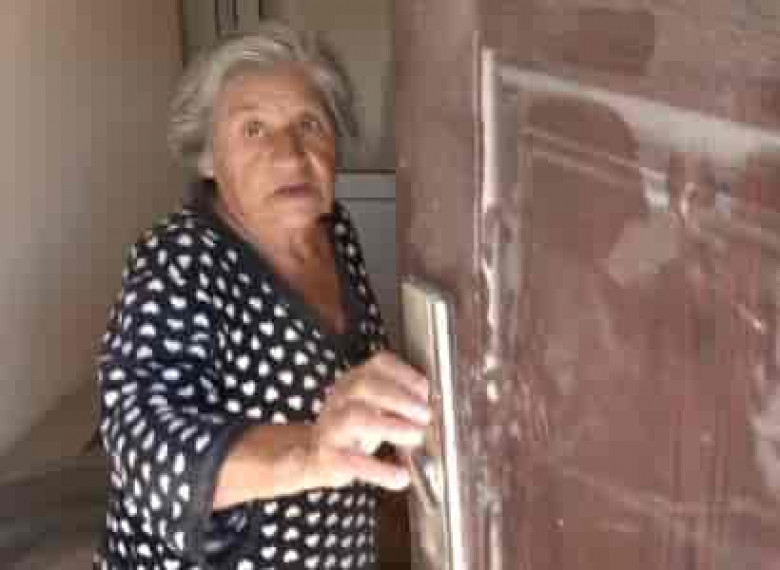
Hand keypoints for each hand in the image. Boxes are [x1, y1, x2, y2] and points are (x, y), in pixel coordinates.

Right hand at [305, 351, 430, 490]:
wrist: (315, 453)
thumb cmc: (356, 427)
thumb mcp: (377, 406)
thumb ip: (403, 403)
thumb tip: (431, 408)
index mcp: (358, 379)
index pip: (380, 364)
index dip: (406, 375)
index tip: (426, 391)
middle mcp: (342, 397)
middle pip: (366, 386)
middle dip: (400, 398)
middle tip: (425, 415)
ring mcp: (333, 425)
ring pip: (356, 418)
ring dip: (390, 426)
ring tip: (415, 437)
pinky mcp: (330, 456)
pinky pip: (354, 461)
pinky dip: (381, 470)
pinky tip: (401, 476)